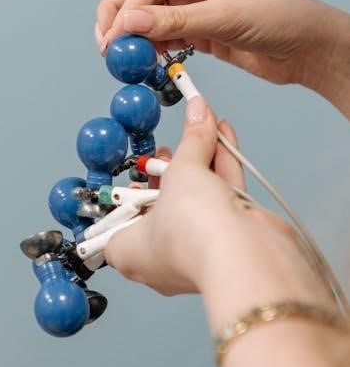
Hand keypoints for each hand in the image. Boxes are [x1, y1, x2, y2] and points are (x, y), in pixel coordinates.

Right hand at [96, 0, 349, 114]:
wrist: (305, 48)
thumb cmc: (280, 18)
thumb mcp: (225, 18)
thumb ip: (175, 22)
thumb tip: (129, 24)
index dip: (129, 8)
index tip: (115, 36)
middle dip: (119, 15)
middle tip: (106, 43)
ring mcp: (193, 4)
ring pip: (147, 14)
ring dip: (133, 34)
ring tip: (123, 57)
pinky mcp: (196, 29)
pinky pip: (162, 34)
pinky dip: (150, 46)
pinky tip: (145, 59)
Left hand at [105, 96, 331, 321]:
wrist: (245, 256)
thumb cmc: (190, 233)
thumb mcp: (180, 173)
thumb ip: (190, 141)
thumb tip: (197, 110)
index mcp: (132, 252)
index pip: (121, 222)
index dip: (128, 195)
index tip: (136, 173)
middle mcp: (164, 255)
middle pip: (164, 203)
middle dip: (171, 169)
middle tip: (168, 149)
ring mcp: (200, 246)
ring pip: (198, 196)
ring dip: (203, 159)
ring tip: (204, 125)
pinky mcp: (231, 236)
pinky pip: (223, 196)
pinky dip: (224, 165)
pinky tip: (224, 135)